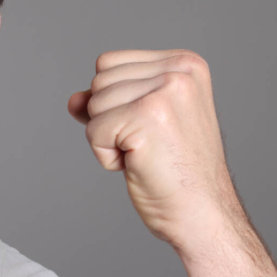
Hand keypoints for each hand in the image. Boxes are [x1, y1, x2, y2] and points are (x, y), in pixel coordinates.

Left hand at [67, 49, 239, 248]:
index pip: (108, 63)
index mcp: (185, 63)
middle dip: (110, 120)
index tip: (151, 129)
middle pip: (99, 81)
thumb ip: (110, 103)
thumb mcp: (143, 124)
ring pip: (94, 104)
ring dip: (109, 139)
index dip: (114, 103)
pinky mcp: (147, 117)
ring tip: (147, 154)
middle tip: (151, 146)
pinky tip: (139, 165)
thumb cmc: (177, 173)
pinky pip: (93, 131)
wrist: (202, 214)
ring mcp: (166, 91)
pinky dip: (106, 157)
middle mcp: (180, 70)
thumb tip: (75, 99)